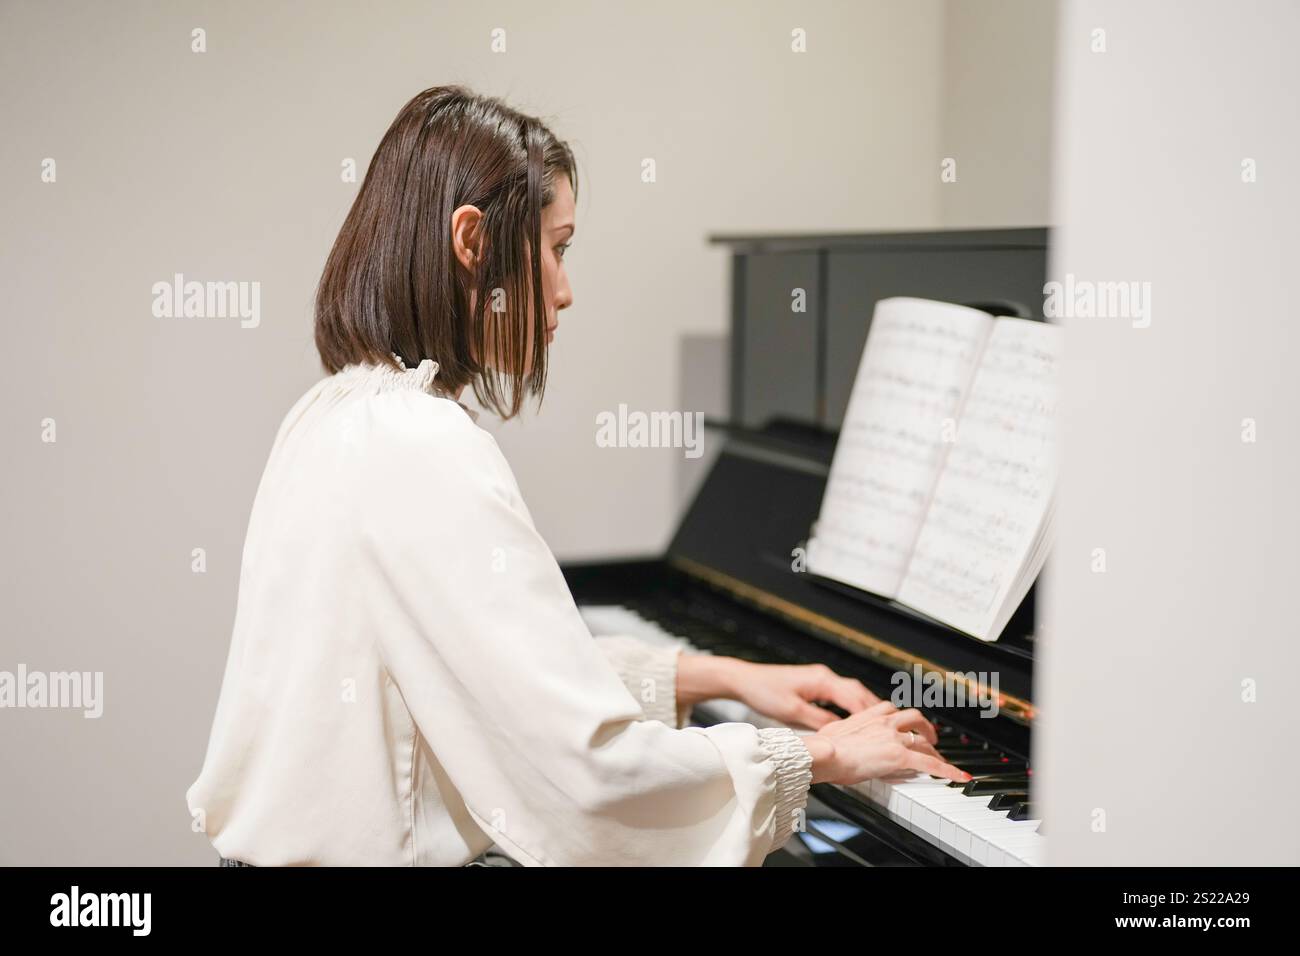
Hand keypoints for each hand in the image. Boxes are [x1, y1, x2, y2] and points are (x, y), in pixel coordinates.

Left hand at [726, 661, 879, 729]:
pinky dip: (850, 705)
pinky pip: (839, 694)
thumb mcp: (792, 712)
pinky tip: (853, 717)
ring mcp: (819, 679)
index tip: (884, 728)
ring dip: (863, 707)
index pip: (855, 698)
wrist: (745, 680)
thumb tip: (838, 732)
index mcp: (822, 680)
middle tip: (891, 726)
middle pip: (858, 692)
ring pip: (850, 692)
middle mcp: (824, 676)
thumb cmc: (764, 691)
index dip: (871, 714)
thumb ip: (818, 721)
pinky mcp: (813, 684)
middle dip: (874, 709)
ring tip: (878, 724)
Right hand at [803, 701, 969, 785]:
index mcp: (867, 715)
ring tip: (941, 760)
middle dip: (925, 727)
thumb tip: (830, 743)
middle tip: (930, 738)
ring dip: (934, 749)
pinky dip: (948, 770)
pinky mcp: (900, 756)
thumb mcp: (831, 735)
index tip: (906, 723)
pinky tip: (958, 777)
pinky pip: (930, 763)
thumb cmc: (822, 749)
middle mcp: (884, 722)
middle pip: (914, 718)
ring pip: (923, 740)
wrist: (824, 754)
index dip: (903, 718)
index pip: (892, 710)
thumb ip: (840, 737)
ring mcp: (894, 737)